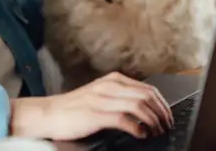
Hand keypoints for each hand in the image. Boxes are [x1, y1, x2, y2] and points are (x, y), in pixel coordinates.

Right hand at [10, 72, 173, 140]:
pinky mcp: (96, 114)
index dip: (163, 104)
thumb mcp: (99, 96)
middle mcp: (110, 86)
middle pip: (148, 96)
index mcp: (113, 80)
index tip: (168, 116)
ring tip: (157, 131)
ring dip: (154, 120)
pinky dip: (138, 127)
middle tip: (167, 125)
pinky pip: (124, 118)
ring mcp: (103, 99)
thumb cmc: (72, 109)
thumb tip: (142, 111)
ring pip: (139, 105)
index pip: (148, 88)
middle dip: (162, 112)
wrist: (48, 114)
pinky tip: (141, 134)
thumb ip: (118, 98)